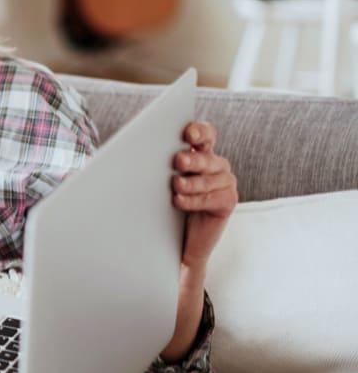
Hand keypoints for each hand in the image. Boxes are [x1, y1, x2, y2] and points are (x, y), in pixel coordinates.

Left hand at [172, 121, 237, 271]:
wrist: (177, 240)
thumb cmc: (167, 206)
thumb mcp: (163, 182)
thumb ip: (162, 166)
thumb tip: (143, 153)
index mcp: (201, 153)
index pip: (206, 135)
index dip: (200, 131)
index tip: (188, 134)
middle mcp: (216, 165)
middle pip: (207, 157)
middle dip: (193, 159)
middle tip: (178, 161)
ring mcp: (225, 183)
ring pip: (210, 179)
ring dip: (192, 182)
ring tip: (177, 185)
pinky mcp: (228, 202)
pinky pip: (214, 198)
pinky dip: (195, 200)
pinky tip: (179, 200)